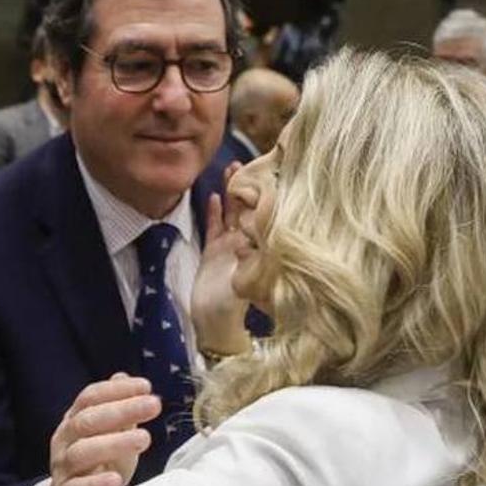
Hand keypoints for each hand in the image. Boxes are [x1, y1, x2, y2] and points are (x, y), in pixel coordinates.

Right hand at [44, 374, 159, 485]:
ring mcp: (62, 468)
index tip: (146, 386)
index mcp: (74, 421)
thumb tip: (123, 376)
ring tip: (144, 438)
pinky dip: (96, 484)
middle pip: (87, 420)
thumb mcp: (109, 435)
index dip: (117, 390)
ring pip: (82, 452)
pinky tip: (116, 480)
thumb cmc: (96, 465)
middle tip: (154, 405)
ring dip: (114, 443)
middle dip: (122, 410)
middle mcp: (64, 441)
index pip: (90, 397)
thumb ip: (116, 409)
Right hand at [191, 162, 250, 355]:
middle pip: (250, 209)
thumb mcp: (250, 279)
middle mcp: (247, 244)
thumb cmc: (236, 307)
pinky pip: (214, 227)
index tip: (273, 173)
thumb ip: (253, 258)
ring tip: (233, 168)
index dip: (268, 196)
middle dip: (250, 186)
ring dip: (232, 192)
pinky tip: (216, 195)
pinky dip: (215, 212)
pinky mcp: (212, 252)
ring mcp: (229, 246)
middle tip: (252, 162)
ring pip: (232, 213)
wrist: (214, 324)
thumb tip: (257, 234)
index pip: (266, 216)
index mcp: (260, 250)